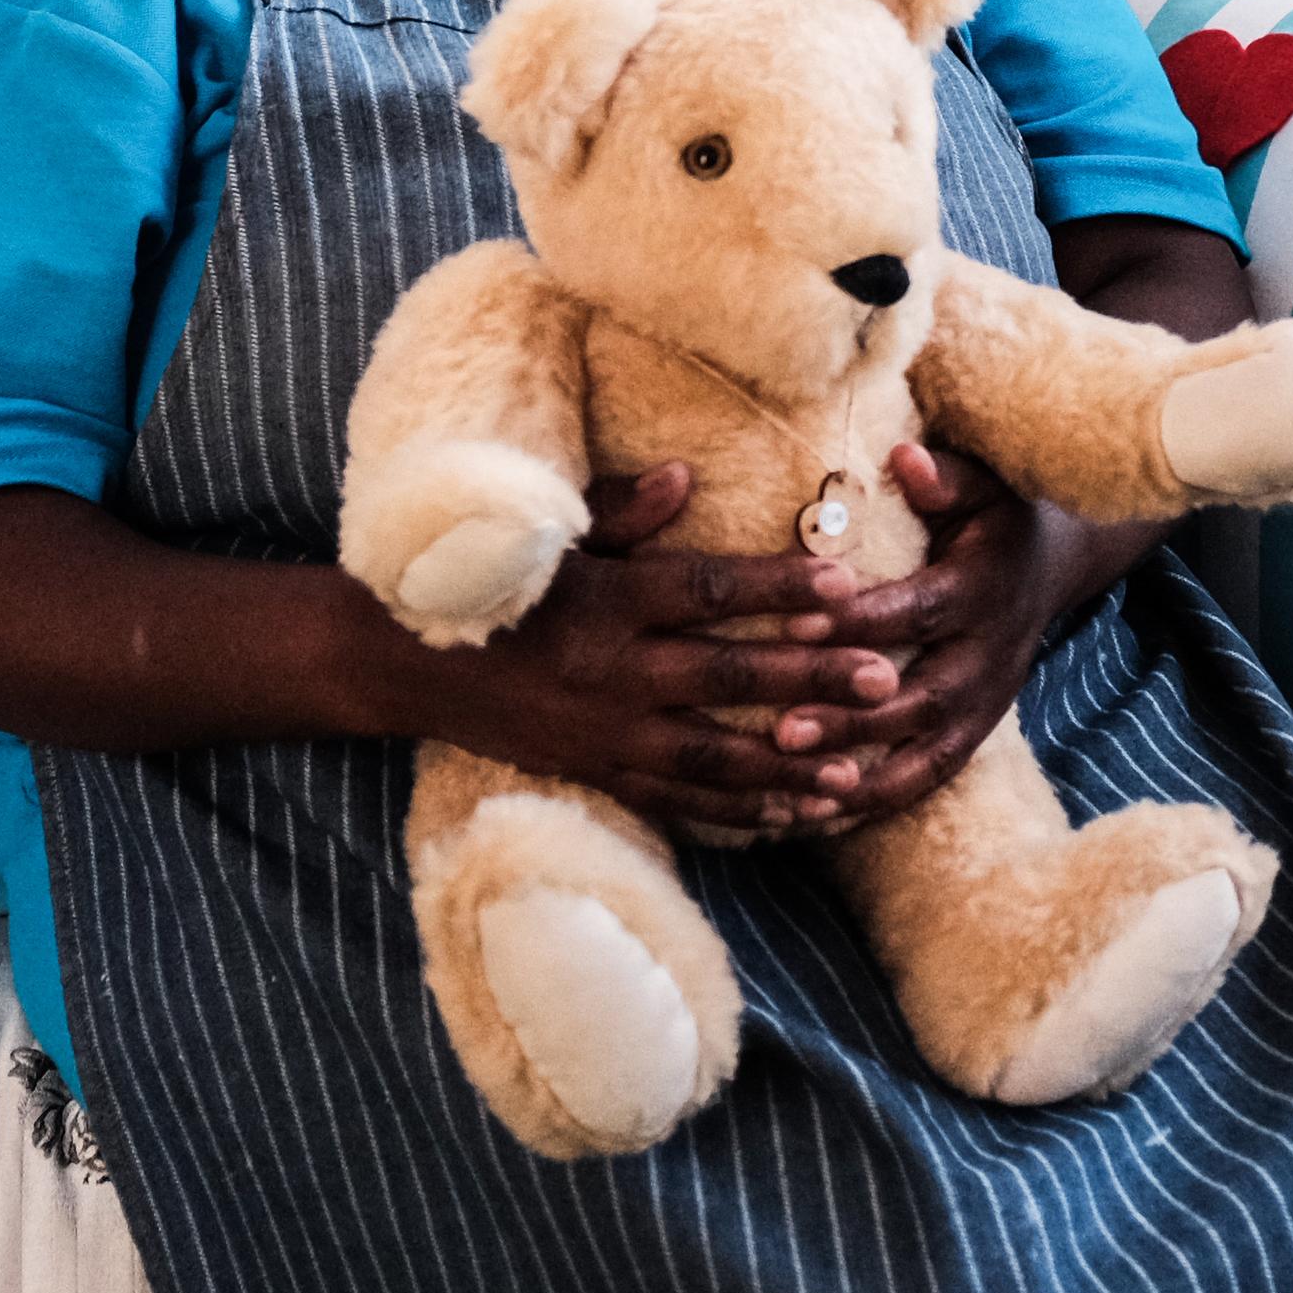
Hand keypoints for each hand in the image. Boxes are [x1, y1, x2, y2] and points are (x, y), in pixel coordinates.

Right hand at [400, 464, 908, 832]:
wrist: (409, 664)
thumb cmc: (492, 584)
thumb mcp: (550, 534)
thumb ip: (624, 512)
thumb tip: (688, 476)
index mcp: (607, 600)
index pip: (708, 593)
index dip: (778, 588)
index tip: (845, 584)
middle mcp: (612, 672)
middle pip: (728, 676)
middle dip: (811, 679)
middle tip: (883, 676)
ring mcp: (606, 733)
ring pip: (713, 756)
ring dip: (789, 766)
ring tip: (857, 772)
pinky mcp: (598, 774)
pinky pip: (678, 804)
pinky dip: (738, 813)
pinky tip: (794, 816)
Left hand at [763, 444, 1073, 827]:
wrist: (1052, 563)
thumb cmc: (995, 513)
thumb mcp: (983, 483)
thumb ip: (943, 477)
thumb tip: (904, 456)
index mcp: (983, 589)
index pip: (918, 611)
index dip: (859, 621)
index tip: (794, 623)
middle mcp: (989, 656)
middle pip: (920, 698)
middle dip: (852, 719)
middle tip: (782, 731)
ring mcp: (986, 704)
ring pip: (925, 755)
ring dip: (862, 779)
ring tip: (796, 796)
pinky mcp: (975, 733)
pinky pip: (927, 779)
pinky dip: (876, 803)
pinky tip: (816, 819)